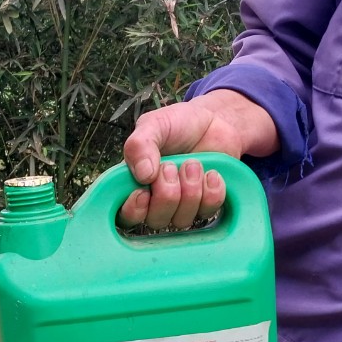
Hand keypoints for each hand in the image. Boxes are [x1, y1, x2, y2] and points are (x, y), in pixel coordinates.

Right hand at [118, 90, 279, 229]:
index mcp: (135, 182)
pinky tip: (211, 173)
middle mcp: (156, 200)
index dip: (133, 211)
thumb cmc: (179, 124)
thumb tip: (142, 175)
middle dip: (167, 194)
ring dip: (190, 190)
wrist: (215, 120)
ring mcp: (182, 206)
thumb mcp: (154, 125)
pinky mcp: (206, 206)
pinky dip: (211, 191)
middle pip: (155, 220)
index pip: (125, 215)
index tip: (143, 193)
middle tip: (172, 166)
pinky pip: (207, 212)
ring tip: (193, 163)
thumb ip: (140, 145)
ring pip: (182, 220)